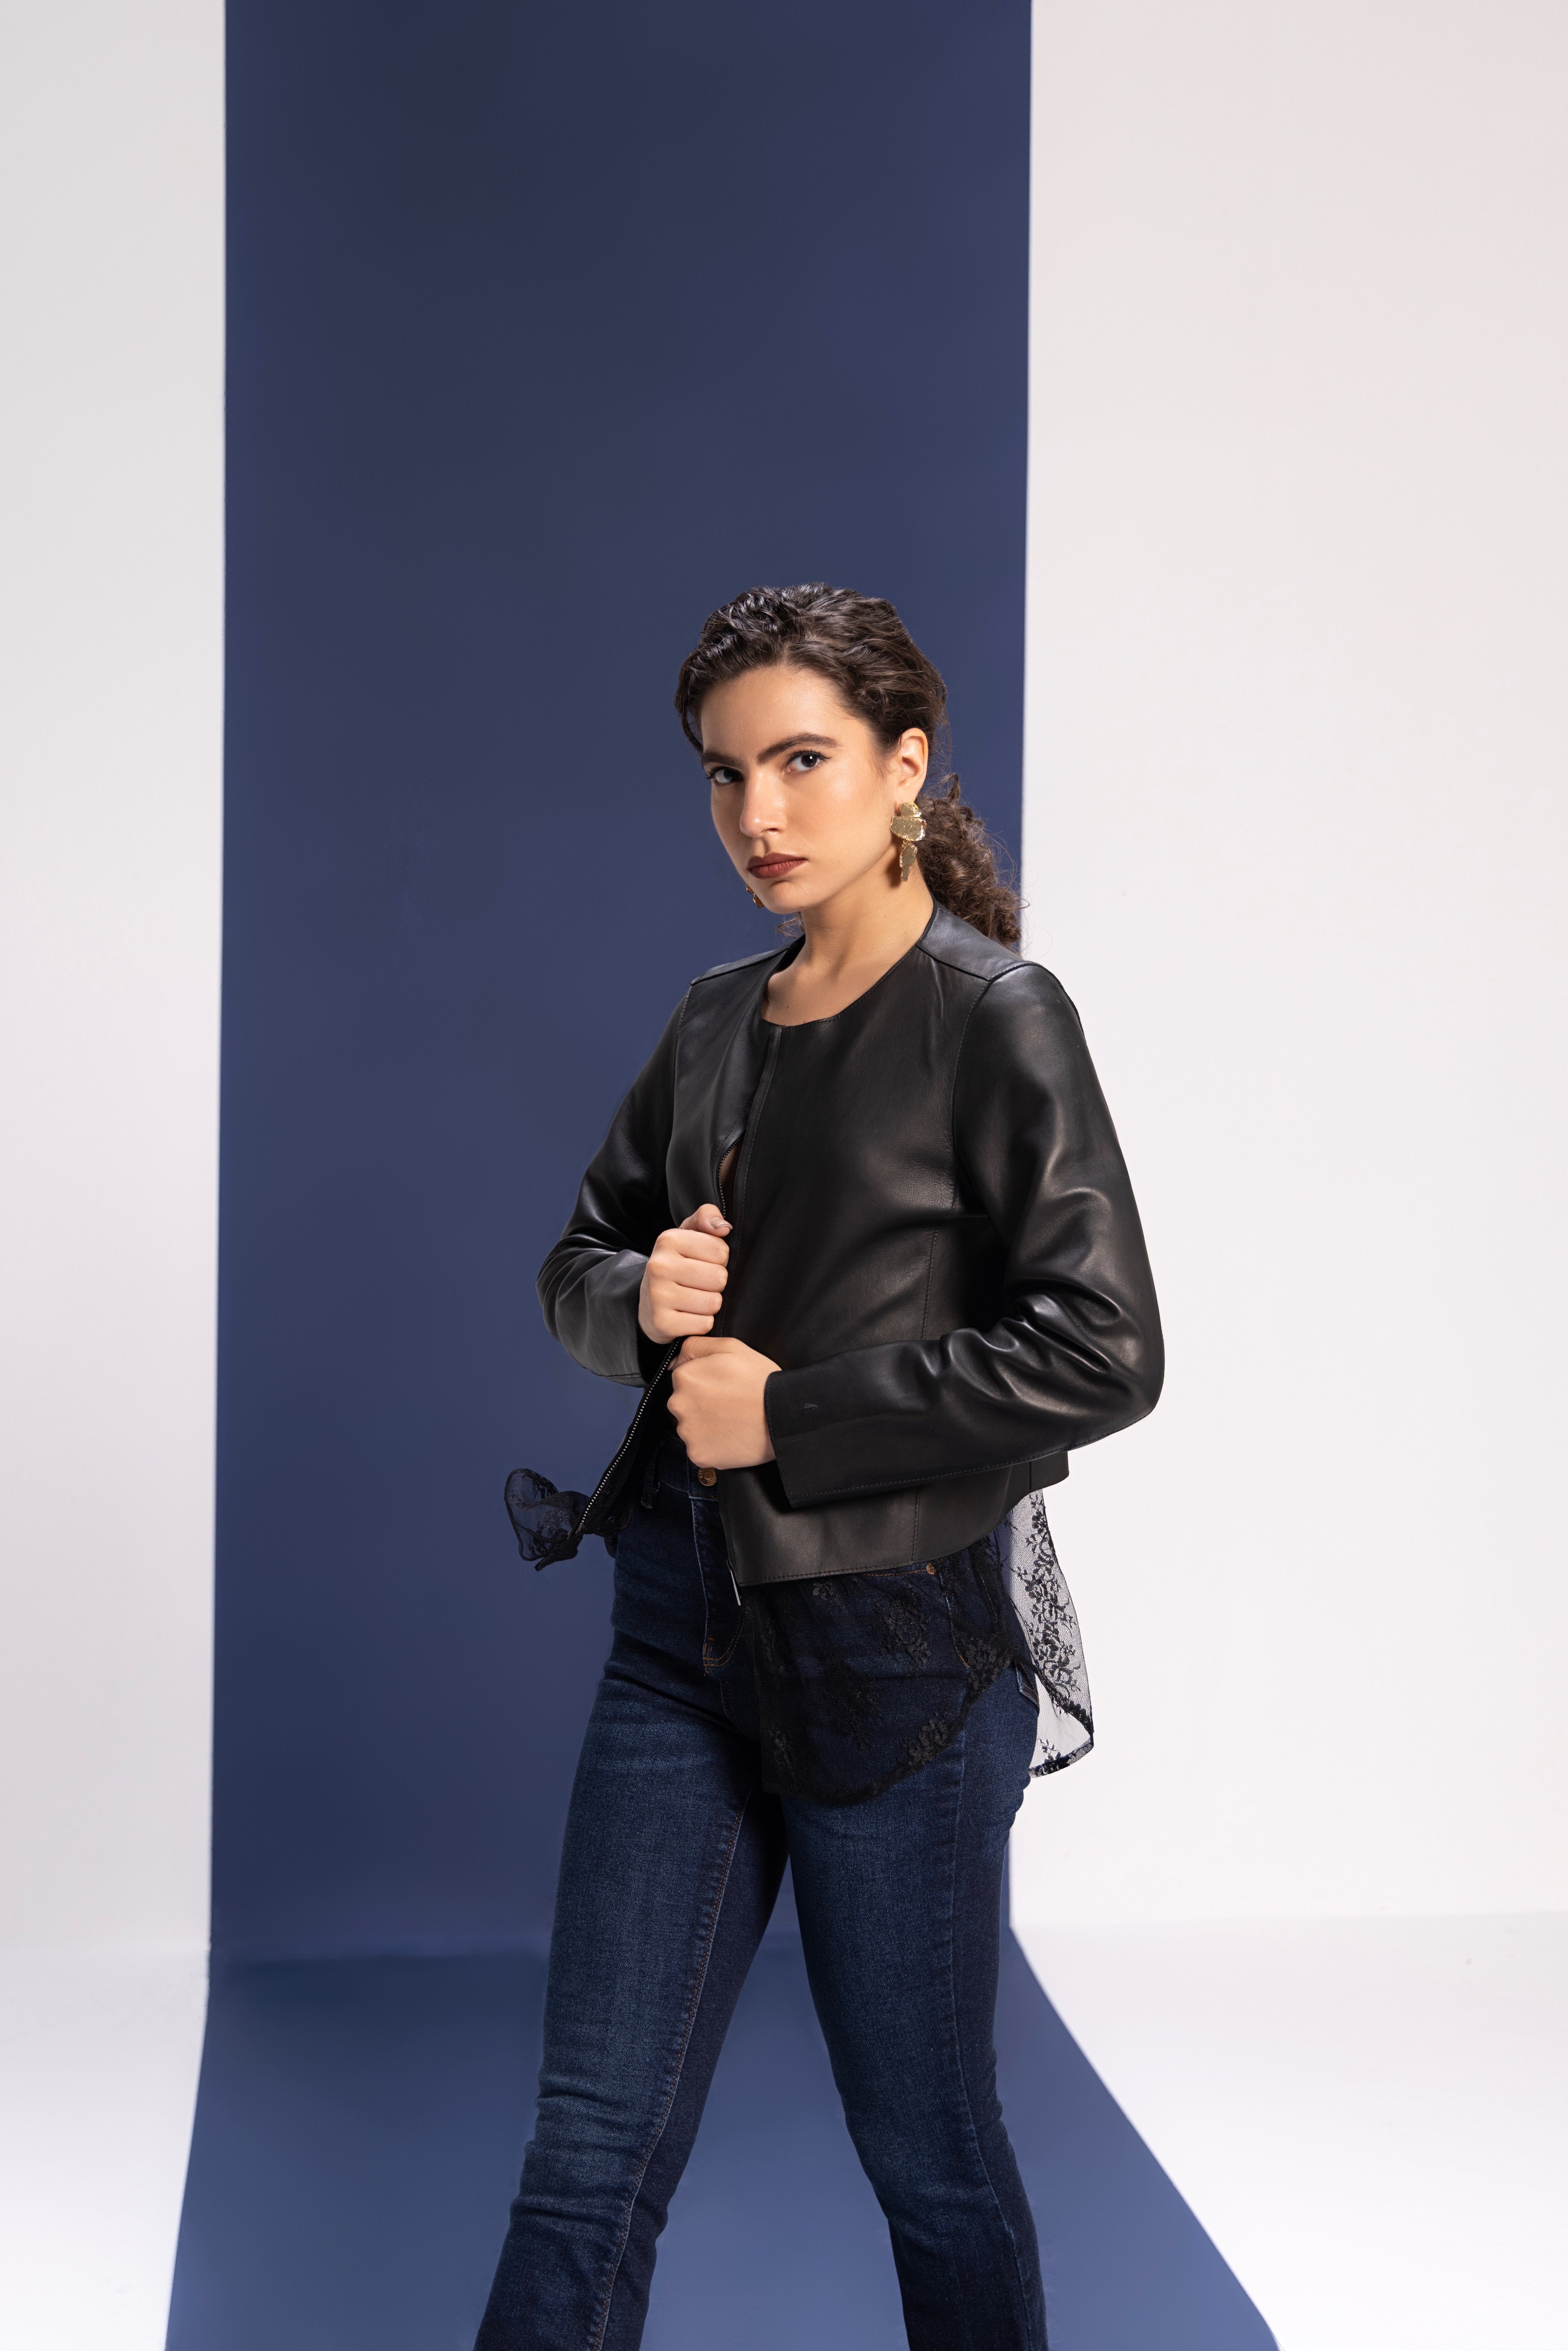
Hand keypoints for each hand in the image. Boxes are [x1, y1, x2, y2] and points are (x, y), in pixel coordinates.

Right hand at [638, 1205, 729, 1343]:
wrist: (648, 1301)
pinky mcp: (661, 1323)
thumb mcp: (689, 1234)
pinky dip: (701, 1323)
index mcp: (668, 1240)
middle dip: (715, 1283)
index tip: (703, 1262)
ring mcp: (657, 1296)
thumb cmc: (677, 1264)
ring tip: (694, 1299)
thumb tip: (723, 1228)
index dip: (719, 1259)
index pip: (721, 1250)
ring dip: (710, 1304)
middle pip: (719, 1277)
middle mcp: (659, 1266)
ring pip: (713, 1302)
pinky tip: (688, 1316)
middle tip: (699, 1283)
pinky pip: (704, 1325)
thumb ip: (707, 1217)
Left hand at [670, 1336, 778, 1470]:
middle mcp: (678, 1404)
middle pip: (684, 1403)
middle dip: (702, 1403)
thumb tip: (678, 1356)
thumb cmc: (760, 1380)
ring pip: (690, 1427)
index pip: (684, 1378)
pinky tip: (731, 1437)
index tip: (723, 1386)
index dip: (705, 1381)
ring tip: (732, 1421)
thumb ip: (697, 1345)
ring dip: (705, 1425)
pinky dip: (712, 1445)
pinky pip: (699, 1448)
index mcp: (684, 1377)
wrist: (782, 1417)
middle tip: (729, 1404)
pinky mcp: (697, 1454)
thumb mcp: (731, 1346)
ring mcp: (687, 1432)